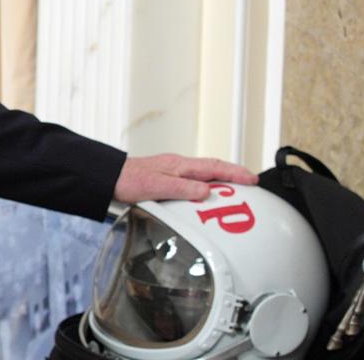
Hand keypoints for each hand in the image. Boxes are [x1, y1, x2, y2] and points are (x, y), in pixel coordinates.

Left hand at [113, 153, 257, 202]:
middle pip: (214, 169)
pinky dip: (206, 188)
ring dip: (221, 182)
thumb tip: (206, 191)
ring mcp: (174, 172)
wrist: (110, 179)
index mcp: (181, 165)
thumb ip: (182, 189)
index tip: (253, 179)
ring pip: (204, 175)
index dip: (236, 173)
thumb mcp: (157, 186)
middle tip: (251, 185)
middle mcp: (179, 167)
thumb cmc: (130, 181)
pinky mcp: (167, 180)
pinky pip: (194, 182)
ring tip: (235, 192)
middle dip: (234, 176)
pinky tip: (205, 197)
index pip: (215, 167)